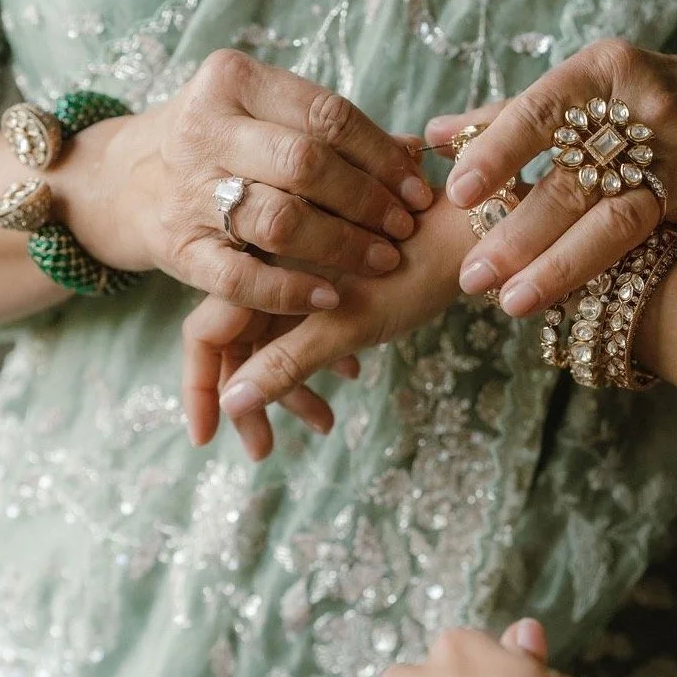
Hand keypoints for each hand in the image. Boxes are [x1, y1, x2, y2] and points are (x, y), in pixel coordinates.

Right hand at [61, 49, 431, 314]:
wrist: (123, 180)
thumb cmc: (219, 145)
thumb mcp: (264, 118)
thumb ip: (331, 132)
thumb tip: (420, 149)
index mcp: (234, 80)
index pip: (327, 114)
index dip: (382, 156)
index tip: (418, 189)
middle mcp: (206, 127)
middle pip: (307, 165)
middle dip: (367, 201)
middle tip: (404, 228)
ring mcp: (187, 188)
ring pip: (279, 220)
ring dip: (341, 246)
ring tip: (382, 260)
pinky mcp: (177, 246)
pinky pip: (240, 277)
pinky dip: (290, 290)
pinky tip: (330, 297)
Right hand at [184, 194, 469, 452]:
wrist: (476, 226)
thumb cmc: (413, 269)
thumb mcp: (346, 326)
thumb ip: (285, 363)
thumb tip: (234, 405)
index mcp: (262, 269)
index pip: (206, 334)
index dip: (199, 386)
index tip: (204, 439)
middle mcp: (273, 267)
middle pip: (238, 343)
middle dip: (249, 399)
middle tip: (263, 450)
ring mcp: (303, 273)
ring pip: (276, 338)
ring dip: (291, 385)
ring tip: (323, 424)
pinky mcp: (334, 278)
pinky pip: (309, 324)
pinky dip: (320, 357)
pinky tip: (351, 377)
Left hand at [428, 39, 676, 315]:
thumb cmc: (642, 98)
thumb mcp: (582, 88)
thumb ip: (509, 115)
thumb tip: (433, 136)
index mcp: (601, 74)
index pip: (539, 111)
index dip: (497, 151)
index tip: (456, 193)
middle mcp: (645, 110)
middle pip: (571, 180)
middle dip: (516, 232)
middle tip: (471, 277)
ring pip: (621, 216)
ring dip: (568, 263)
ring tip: (515, 303)